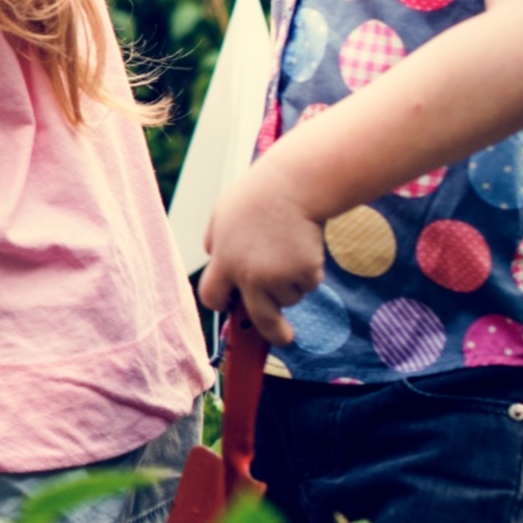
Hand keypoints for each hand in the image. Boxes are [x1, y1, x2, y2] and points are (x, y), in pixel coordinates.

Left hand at [197, 165, 324, 344]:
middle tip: (285, 337)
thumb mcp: (222, 215)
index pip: (212, 297)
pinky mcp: (304, 273)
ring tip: (288, 248)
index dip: (222, 304)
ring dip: (292, 282)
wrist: (295, 185)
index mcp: (224, 260)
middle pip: (259, 317)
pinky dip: (310, 272)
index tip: (232, 310)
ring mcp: (277, 276)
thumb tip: (213, 258)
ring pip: (289, 297)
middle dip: (273, 333)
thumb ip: (216, 241)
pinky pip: (309, 285)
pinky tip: (304, 246)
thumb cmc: (259, 195)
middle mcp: (248, 274)